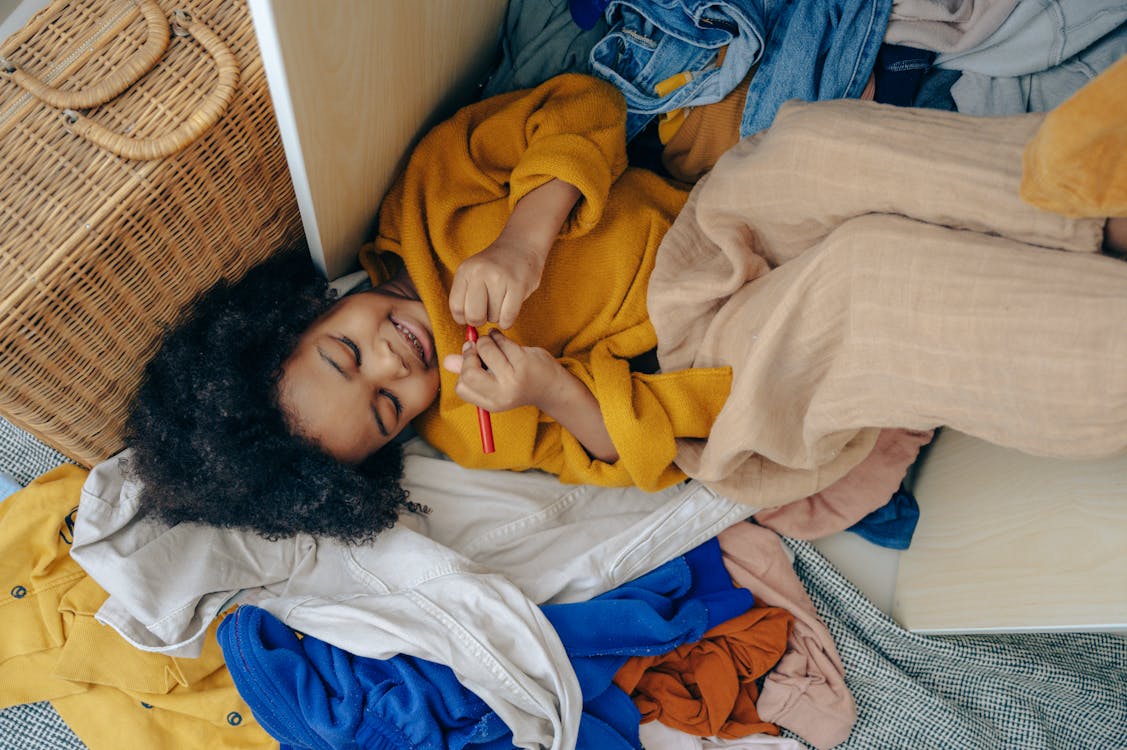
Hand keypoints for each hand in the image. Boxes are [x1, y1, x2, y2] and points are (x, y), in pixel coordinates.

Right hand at [443, 329, 563, 412]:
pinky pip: (500, 340)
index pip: (462, 387)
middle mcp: (502, 394)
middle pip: (469, 371)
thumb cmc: (519, 382)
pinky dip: (497, 335)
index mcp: (491, 404)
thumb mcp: (494, 383)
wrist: (553, 386)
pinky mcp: (524, 362)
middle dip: (470, 354)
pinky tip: (502, 339)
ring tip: (493, 343)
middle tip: (477, 349)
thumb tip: (447, 361)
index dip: (464, 370)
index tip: (472, 360)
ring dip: (486, 340)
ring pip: (484, 349)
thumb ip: (470, 373)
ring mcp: (514, 378)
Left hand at [449, 235, 546, 328]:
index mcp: (465, 270)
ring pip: (493, 318)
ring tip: (502, 301)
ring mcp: (499, 279)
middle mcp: (479, 273)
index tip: (472, 313)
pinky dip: (507, 321)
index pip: (456, 308)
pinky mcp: (518, 286)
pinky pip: (508, 318)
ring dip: (497, 316)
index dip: (464, 317)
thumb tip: (467, 328)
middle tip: (487, 312)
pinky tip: (509, 310)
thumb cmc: (496, 265)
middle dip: (480, 320)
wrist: (522, 244)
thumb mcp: (473, 273)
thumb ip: (465, 296)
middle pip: (473, 316)